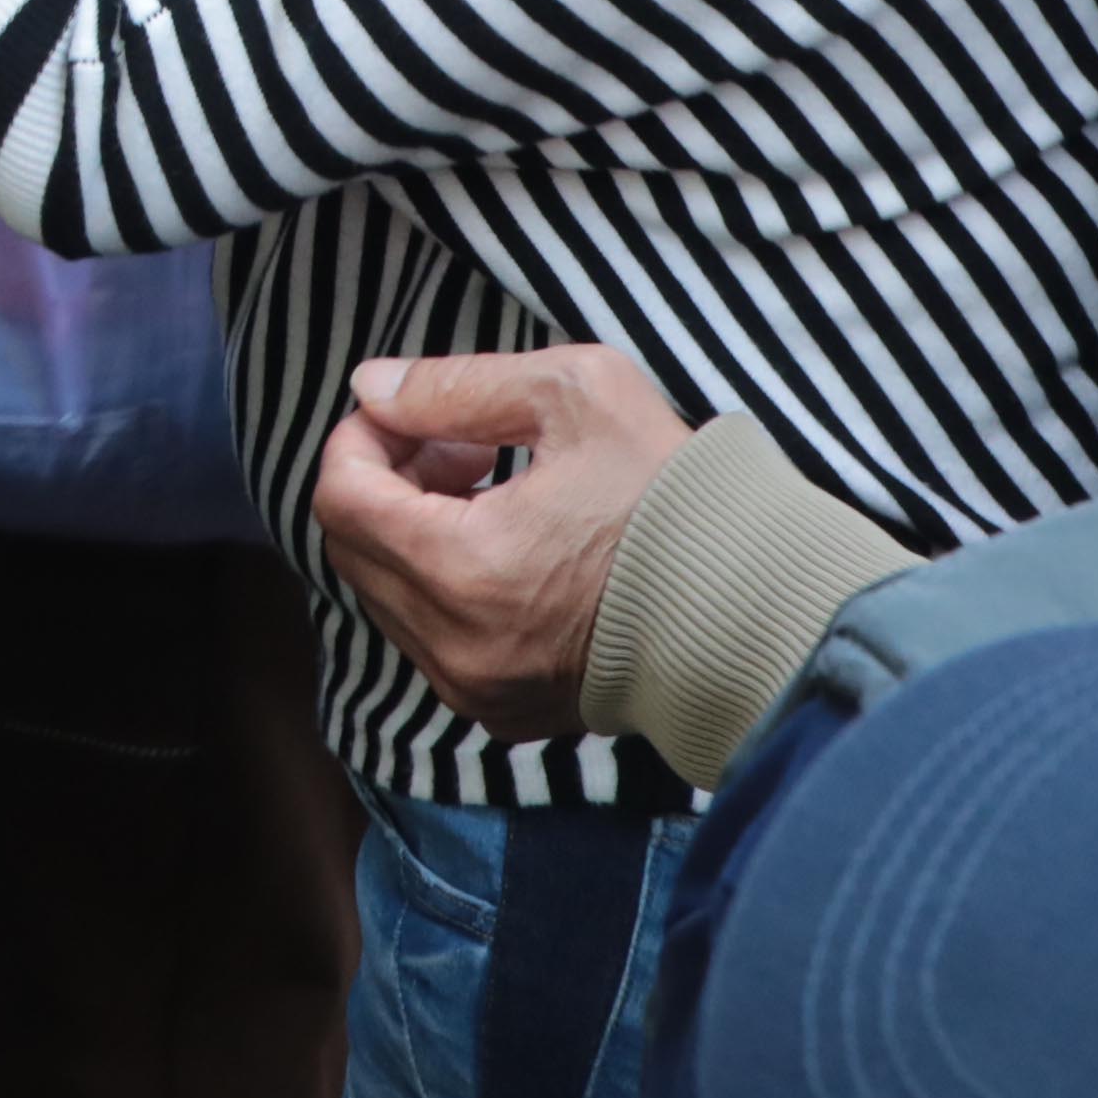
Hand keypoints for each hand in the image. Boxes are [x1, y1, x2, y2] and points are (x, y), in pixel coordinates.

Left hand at [308, 344, 693, 742]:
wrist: (758, 602)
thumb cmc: (675, 495)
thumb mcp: (573, 392)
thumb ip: (454, 385)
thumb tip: (373, 388)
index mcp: (463, 569)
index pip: (339, 497)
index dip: (360, 438)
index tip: (409, 412)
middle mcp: (456, 648)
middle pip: (352, 548)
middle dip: (386, 483)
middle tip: (457, 446)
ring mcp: (477, 691)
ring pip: (387, 597)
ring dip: (412, 534)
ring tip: (492, 489)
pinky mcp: (504, 712)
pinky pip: (431, 641)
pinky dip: (444, 586)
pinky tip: (513, 547)